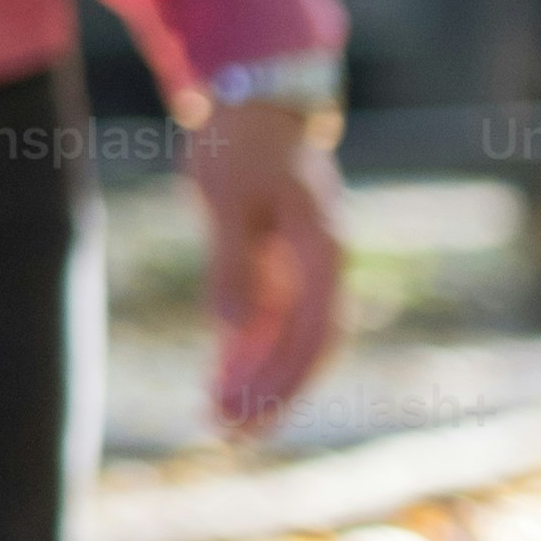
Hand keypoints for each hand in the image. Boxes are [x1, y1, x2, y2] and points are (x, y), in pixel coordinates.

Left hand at [187, 99, 346, 437]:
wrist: (253, 103)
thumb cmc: (240, 145)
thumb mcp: (228, 199)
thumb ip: (232, 263)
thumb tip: (229, 328)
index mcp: (322, 252)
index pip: (313, 332)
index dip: (285, 379)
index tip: (252, 413)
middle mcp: (321, 268)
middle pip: (306, 348)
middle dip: (273, 396)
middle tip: (232, 437)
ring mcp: (303, 270)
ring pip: (287, 342)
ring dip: (258, 384)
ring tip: (220, 425)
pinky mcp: (279, 267)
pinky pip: (268, 323)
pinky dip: (246, 355)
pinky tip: (218, 386)